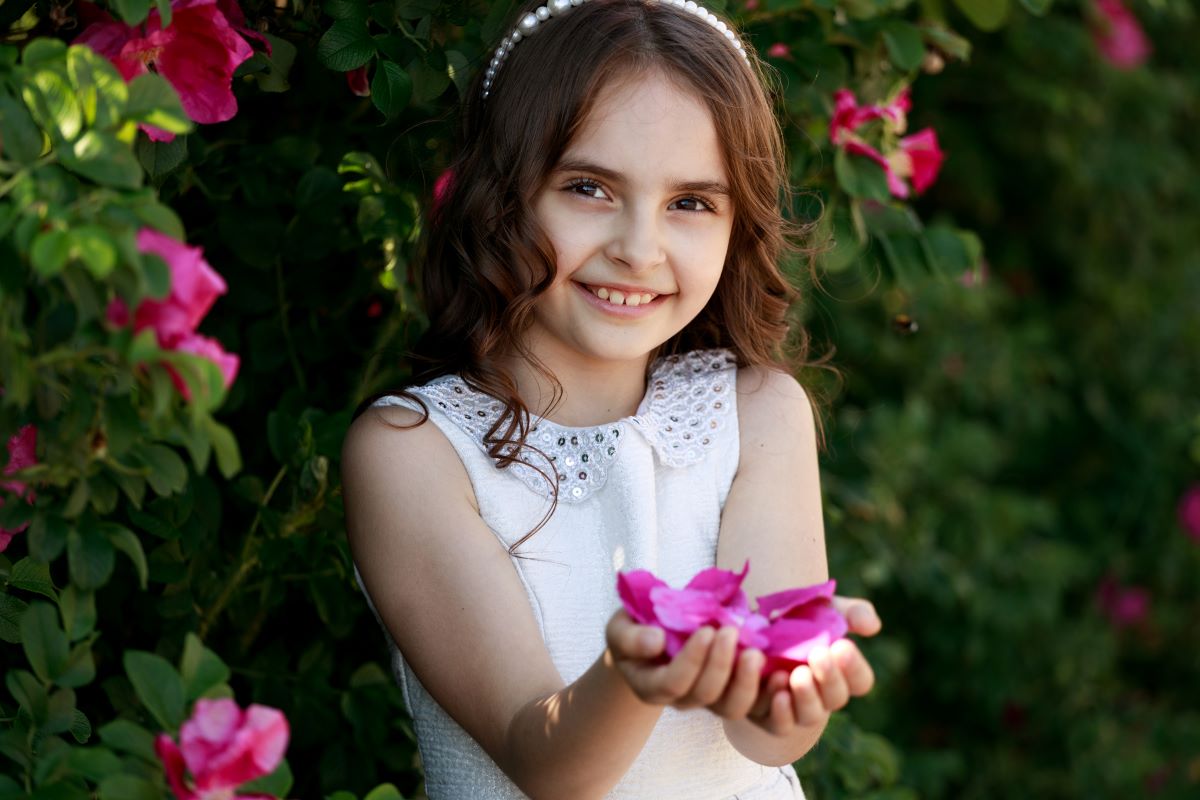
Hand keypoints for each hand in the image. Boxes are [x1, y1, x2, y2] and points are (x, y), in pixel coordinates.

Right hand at [604, 611, 762, 715]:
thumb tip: (656, 642)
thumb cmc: (635, 630)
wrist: (652, 638)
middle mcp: (681, 700)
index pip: (674, 683)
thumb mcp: (620, 628)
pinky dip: (768, 692)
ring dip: (747, 682)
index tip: (706, 630)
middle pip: (706, 696)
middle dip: (720, 665)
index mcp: (651, 686)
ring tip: (756, 652)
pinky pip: (754, 705)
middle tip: (731, 631)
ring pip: (732, 708)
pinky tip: (779, 672)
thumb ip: (631, 637)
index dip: (692, 660)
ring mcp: (708, 699)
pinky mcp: (731, 692)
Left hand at [747, 594, 879, 735]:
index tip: (841, 646)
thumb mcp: (822, 609)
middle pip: (837, 698)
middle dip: (830, 678)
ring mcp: (796, 709)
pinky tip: (778, 691)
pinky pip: (780, 725)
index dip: (855, 667)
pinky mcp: (768, 716)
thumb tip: (872, 625)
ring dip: (807, 696)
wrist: (748, 629)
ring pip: (810, 715)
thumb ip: (849, 613)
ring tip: (798, 674)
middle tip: (819, 655)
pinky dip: (781, 712)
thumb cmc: (795, 617)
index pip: (860, 681)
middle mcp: (821, 695)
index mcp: (839, 671)